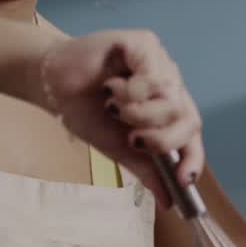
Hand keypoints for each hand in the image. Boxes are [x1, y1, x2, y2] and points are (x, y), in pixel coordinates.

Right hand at [38, 29, 205, 207]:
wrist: (52, 85)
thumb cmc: (87, 110)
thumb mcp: (118, 148)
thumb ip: (146, 169)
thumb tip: (168, 202)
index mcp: (168, 109)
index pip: (192, 134)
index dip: (193, 158)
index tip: (182, 180)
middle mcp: (170, 85)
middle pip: (189, 119)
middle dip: (161, 139)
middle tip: (133, 139)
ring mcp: (160, 63)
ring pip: (171, 101)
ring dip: (138, 114)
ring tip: (113, 107)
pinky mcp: (145, 44)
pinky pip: (152, 78)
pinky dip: (128, 92)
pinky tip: (110, 87)